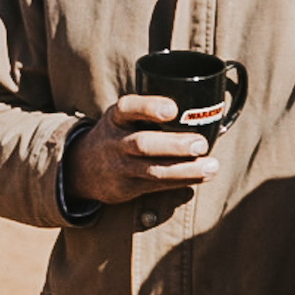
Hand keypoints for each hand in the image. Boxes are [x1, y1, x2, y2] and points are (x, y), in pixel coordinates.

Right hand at [64, 94, 217, 204]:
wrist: (82, 168)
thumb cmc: (118, 133)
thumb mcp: (123, 115)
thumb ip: (150, 110)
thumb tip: (205, 106)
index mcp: (116, 117)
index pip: (128, 108)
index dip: (149, 107)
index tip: (172, 108)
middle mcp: (116, 142)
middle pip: (143, 144)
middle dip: (174, 145)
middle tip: (201, 144)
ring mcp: (121, 167)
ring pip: (153, 171)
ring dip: (186, 170)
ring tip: (211, 166)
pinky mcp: (128, 188)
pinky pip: (158, 186)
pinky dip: (183, 181)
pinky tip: (203, 176)